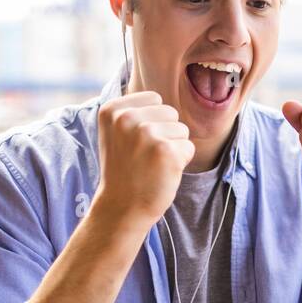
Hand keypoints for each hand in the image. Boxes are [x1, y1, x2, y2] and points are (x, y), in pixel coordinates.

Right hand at [92, 90, 194, 228]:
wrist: (122, 207)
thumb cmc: (125, 169)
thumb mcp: (117, 132)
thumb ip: (134, 110)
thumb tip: (160, 95)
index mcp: (112, 109)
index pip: (155, 100)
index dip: (152, 122)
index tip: (135, 144)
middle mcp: (127, 118)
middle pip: (171, 113)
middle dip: (165, 134)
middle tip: (145, 157)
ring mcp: (146, 133)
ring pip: (182, 130)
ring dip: (174, 148)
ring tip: (152, 164)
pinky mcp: (166, 151)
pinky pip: (189, 147)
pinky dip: (181, 162)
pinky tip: (162, 173)